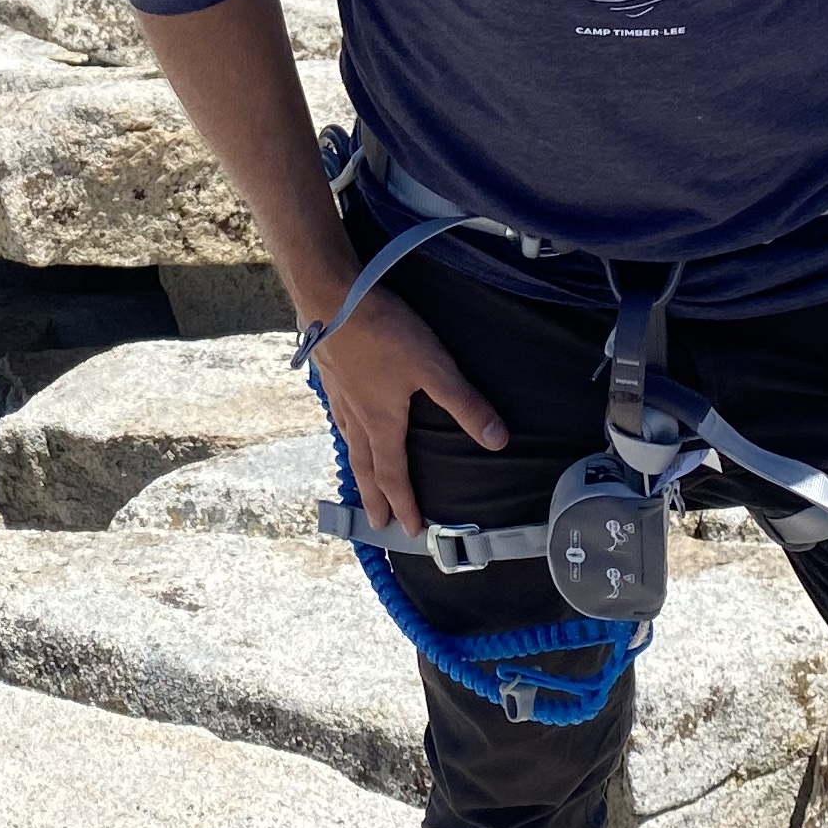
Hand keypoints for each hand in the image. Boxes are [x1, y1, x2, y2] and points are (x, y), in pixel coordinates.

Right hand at [304, 280, 508, 542]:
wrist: (330, 296)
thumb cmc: (383, 331)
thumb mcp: (433, 367)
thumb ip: (465, 403)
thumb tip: (497, 441)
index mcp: (382, 422)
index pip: (394, 474)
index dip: (404, 504)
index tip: (410, 531)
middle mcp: (357, 416)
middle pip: (366, 468)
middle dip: (374, 498)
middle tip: (377, 525)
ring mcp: (340, 395)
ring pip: (349, 443)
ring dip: (357, 468)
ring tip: (360, 480)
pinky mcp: (330, 373)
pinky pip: (338, 416)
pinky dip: (345, 433)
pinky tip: (346, 421)